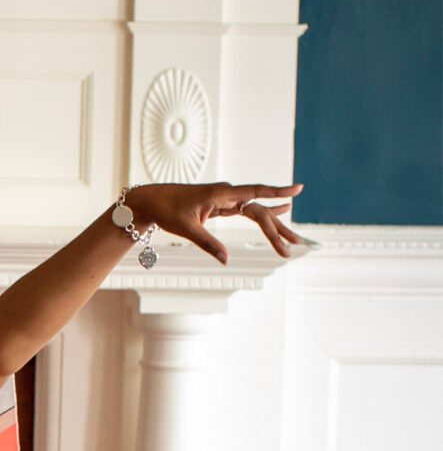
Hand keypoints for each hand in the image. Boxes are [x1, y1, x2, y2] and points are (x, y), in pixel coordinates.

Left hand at [125, 181, 306, 265]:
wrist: (152, 200)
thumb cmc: (166, 210)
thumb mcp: (186, 229)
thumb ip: (207, 243)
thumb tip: (225, 259)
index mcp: (221, 194)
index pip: (255, 192)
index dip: (278, 192)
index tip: (298, 190)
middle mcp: (227, 194)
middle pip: (260, 210)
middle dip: (278, 228)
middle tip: (296, 244)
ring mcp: (226, 199)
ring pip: (256, 211)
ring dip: (274, 225)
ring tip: (293, 239)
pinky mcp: (222, 205)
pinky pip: (247, 210)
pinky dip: (262, 216)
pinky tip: (278, 214)